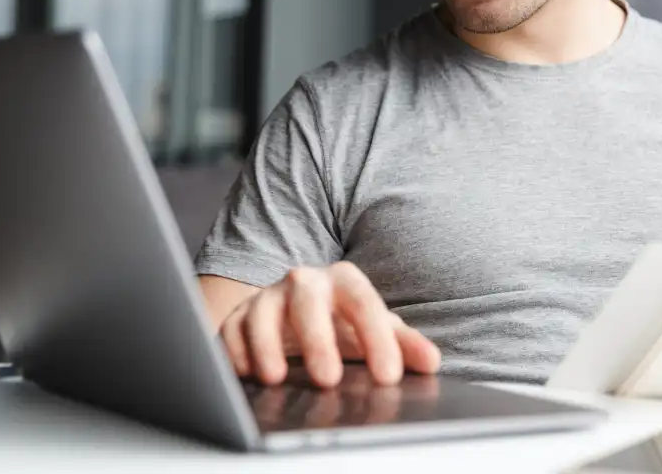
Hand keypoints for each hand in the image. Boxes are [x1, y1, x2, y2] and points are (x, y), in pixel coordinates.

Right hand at [218, 261, 440, 386]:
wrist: (298, 311)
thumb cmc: (342, 323)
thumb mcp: (375, 330)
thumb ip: (404, 344)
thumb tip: (431, 361)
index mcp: (344, 282)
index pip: (364, 304)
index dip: (377, 338)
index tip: (389, 376)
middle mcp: (304, 282)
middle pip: (309, 302)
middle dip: (318, 340)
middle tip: (330, 380)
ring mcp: (267, 297)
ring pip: (261, 313)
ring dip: (266, 345)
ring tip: (275, 379)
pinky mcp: (237, 316)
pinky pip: (230, 329)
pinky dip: (234, 351)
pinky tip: (246, 374)